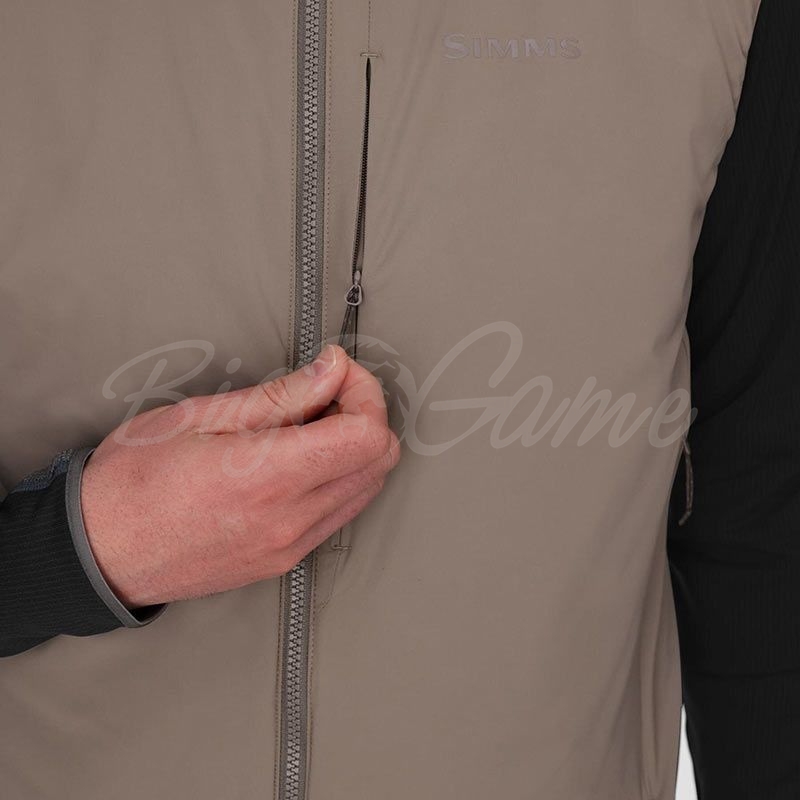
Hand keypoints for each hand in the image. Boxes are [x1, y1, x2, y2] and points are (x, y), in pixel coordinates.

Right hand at [80, 345, 399, 607]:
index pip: (366, 435)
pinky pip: (340, 514)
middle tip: (326, 392)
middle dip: (365, 414)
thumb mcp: (200, 416)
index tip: (337, 371)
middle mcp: (289, 519)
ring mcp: (290, 546)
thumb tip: (331, 371)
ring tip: (307, 426)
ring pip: (366, 489)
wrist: (97, 553)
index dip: (364, 392)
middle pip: (379, 461)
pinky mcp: (284, 560)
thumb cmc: (133, 480)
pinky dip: (338, 479)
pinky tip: (299, 461)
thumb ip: (279, 396)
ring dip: (354, 448)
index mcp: (266, 477)